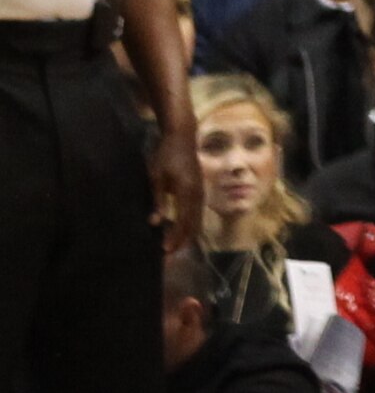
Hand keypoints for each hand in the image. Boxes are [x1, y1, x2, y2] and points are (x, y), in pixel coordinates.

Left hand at [151, 122, 199, 248]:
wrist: (182, 136)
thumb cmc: (166, 155)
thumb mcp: (156, 177)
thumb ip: (157, 200)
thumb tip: (155, 222)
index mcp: (187, 191)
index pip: (183, 220)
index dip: (175, 237)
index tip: (164, 250)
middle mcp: (198, 193)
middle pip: (194, 223)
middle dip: (183, 240)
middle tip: (170, 256)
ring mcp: (201, 191)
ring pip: (198, 219)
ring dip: (188, 234)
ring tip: (176, 247)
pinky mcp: (199, 189)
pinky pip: (198, 212)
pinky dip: (191, 224)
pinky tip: (183, 230)